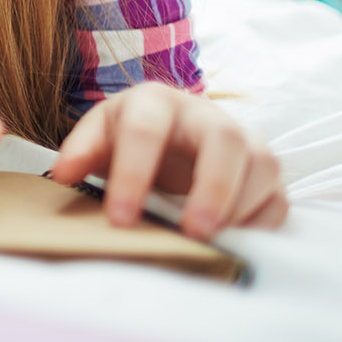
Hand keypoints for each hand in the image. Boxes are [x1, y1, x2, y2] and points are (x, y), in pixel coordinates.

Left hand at [48, 82, 287, 238]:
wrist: (169, 130)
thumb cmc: (128, 135)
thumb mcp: (99, 134)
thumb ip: (81, 152)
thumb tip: (62, 175)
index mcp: (154, 101)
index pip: (145, 130)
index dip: (132, 175)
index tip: (119, 219)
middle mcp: (206, 115)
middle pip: (223, 140)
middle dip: (210, 188)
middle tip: (190, 232)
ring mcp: (243, 140)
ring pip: (261, 165)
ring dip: (239, 206)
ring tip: (211, 240)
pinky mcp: (266, 170)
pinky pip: (278, 196)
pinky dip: (261, 222)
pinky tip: (235, 240)